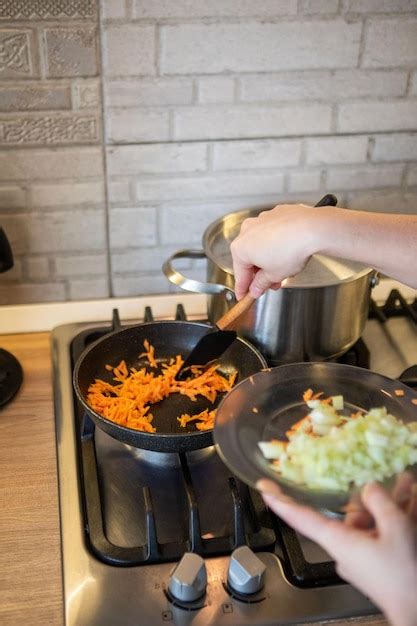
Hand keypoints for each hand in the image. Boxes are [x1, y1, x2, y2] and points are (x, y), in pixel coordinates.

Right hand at [230, 203, 321, 299]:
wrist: (313, 229)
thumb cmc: (291, 251)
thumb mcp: (274, 275)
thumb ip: (261, 284)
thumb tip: (256, 287)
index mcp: (241, 248)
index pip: (239, 274)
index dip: (242, 288)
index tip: (243, 295)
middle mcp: (247, 231)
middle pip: (250, 257)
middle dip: (260, 273)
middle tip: (269, 285)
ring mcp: (262, 220)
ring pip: (261, 244)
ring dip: (269, 258)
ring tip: (283, 269)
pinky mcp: (277, 213)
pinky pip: (273, 232)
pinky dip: (277, 242)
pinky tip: (288, 250)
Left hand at [257, 476, 416, 625]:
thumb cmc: (404, 576)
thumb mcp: (395, 529)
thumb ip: (379, 503)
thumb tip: (368, 488)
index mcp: (338, 542)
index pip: (301, 518)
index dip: (281, 502)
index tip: (263, 489)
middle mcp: (344, 549)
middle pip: (349, 514)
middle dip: (370, 497)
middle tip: (391, 480)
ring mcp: (359, 558)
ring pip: (369, 522)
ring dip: (388, 506)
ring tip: (408, 486)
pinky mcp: (374, 564)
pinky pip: (379, 534)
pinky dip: (392, 521)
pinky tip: (410, 505)